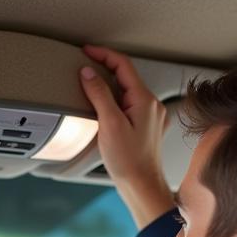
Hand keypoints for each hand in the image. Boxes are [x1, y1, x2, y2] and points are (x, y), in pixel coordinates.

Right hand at [79, 44, 174, 228]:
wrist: (142, 186)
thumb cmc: (129, 161)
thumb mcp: (109, 123)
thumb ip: (99, 94)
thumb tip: (88, 73)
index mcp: (144, 100)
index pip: (123, 65)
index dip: (103, 54)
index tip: (87, 51)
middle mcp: (151, 105)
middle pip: (126, 76)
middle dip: (104, 67)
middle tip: (85, 64)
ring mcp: (150, 116)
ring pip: (127, 90)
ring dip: (109, 83)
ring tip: (90, 83)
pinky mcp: (146, 127)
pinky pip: (129, 103)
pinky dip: (114, 98)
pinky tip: (104, 106)